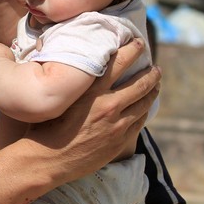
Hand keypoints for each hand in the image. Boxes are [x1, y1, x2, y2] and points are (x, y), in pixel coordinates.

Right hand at [24, 39, 159, 184]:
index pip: (119, 63)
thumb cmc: (47, 125)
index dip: (133, 51)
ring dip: (152, 91)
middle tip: (156, 67)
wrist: (49, 158)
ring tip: (156, 84)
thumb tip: (80, 66)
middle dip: (152, 74)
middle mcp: (108, 105)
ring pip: (144, 104)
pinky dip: (144, 111)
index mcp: (92, 91)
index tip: (140, 44)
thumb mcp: (61, 97)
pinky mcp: (119, 141)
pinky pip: (139, 122)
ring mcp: (117, 125)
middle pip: (140, 84)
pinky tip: (145, 107)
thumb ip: (76, 83)